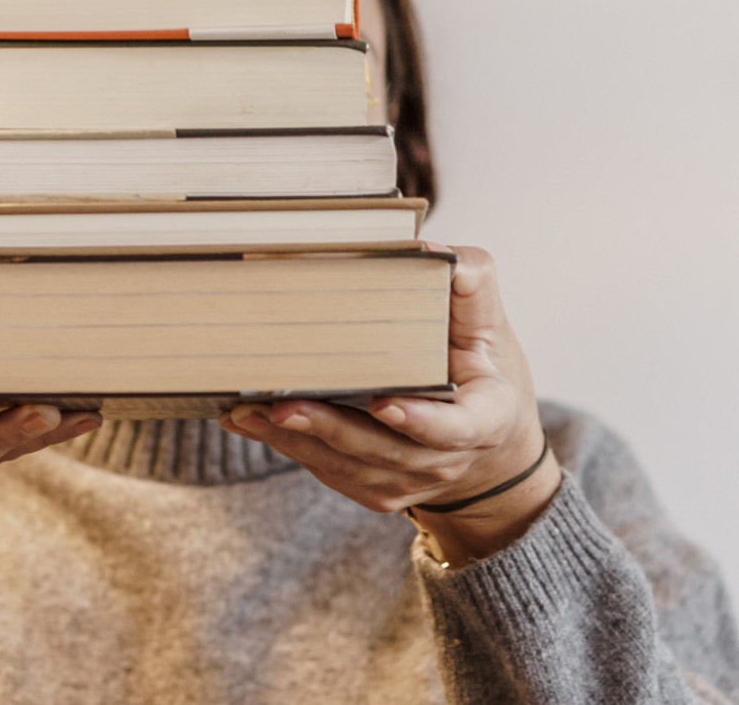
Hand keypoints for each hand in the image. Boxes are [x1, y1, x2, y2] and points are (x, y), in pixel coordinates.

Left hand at [217, 245, 559, 564]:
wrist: (492, 452)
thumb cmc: (487, 378)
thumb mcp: (492, 330)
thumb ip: (470, 288)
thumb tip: (429, 250)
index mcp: (482, 422)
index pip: (452, 429)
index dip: (419, 421)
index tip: (384, 403)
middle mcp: (442, 462)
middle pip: (381, 451)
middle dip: (329, 429)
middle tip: (281, 406)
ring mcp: (405, 481)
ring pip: (345, 465)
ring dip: (294, 440)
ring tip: (246, 412)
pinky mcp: (373, 489)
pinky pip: (326, 470)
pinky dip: (287, 446)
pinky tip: (248, 422)